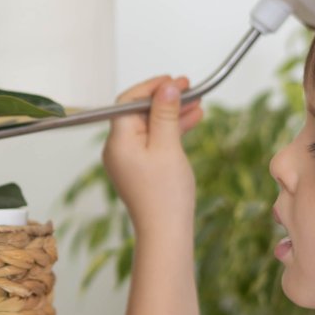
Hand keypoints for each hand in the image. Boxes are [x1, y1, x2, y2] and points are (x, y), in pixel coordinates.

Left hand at [101, 75, 204, 230]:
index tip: (174, 81)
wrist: (165, 233)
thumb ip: (165, 113)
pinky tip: (192, 121)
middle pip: (139, 112)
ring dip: (172, 113)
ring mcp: (128, 159)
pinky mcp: (140, 168)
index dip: (151, 87)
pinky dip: (171, 130)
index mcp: (118, 141)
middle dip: (165, 99)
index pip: (128, 102)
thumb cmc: (165, 195)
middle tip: (190, 88)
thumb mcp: (168, 146)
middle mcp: (117, 148)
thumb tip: (166, 87)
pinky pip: (153, 141)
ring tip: (197, 103)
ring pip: (149, 126)